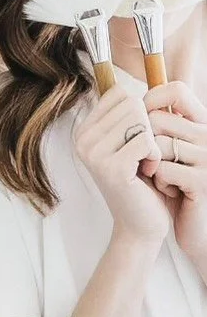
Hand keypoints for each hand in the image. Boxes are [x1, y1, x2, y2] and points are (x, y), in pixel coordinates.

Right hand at [74, 85, 170, 246]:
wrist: (140, 224)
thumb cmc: (141, 182)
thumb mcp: (129, 141)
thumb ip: (127, 114)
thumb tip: (128, 81)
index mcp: (84, 130)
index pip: (120, 93)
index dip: (140, 113)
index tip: (137, 140)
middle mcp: (82, 140)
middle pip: (131, 103)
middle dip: (148, 127)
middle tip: (144, 155)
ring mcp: (93, 154)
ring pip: (139, 119)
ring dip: (153, 141)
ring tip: (146, 163)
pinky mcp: (111, 168)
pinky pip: (146, 139)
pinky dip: (156, 154)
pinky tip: (149, 172)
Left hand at [145, 81, 206, 260]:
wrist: (191, 226)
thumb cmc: (171, 185)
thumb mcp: (163, 148)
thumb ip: (152, 123)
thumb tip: (119, 94)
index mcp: (201, 123)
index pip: (177, 90)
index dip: (151, 100)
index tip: (139, 122)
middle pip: (157, 119)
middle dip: (143, 143)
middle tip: (151, 162)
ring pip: (158, 145)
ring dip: (150, 165)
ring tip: (161, 178)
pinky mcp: (203, 181)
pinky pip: (163, 169)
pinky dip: (159, 182)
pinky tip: (170, 191)